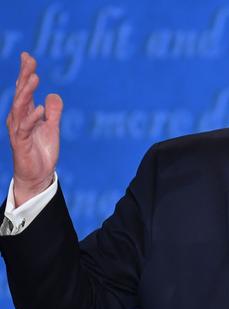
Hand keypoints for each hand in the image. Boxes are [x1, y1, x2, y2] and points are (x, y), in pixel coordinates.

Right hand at [6, 52, 62, 206]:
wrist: (37, 174)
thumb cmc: (41, 151)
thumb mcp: (52, 128)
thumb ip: (53, 112)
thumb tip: (53, 94)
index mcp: (25, 113)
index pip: (24, 90)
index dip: (25, 73)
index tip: (28, 56)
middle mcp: (18, 119)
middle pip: (20, 93)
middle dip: (24, 76)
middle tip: (29, 60)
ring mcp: (18, 130)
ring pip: (20, 107)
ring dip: (26, 92)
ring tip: (34, 78)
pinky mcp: (21, 143)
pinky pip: (26, 128)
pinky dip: (33, 118)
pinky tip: (40, 109)